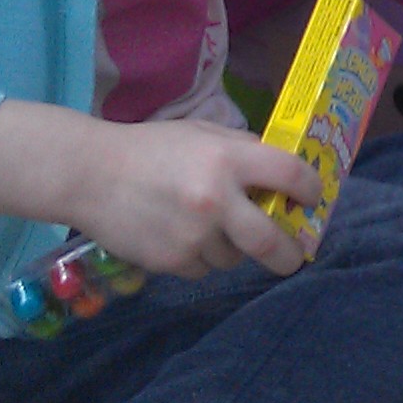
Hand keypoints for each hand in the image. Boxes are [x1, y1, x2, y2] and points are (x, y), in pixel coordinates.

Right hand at [72, 117, 326, 277]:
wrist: (88, 175)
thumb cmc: (148, 148)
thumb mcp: (200, 134)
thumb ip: (242, 149)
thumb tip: (281, 172)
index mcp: (227, 159)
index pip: (291, 175)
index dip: (312, 189)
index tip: (313, 200)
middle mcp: (216, 200)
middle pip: (273, 241)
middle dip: (291, 253)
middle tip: (294, 255)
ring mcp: (194, 235)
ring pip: (234, 258)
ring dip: (231, 248)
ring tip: (204, 226)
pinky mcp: (172, 261)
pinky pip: (203, 269)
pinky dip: (199, 258)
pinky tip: (178, 235)